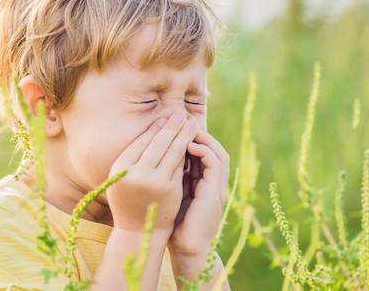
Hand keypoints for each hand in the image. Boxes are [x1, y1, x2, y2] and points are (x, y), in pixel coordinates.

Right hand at [106, 111, 199, 233]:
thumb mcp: (122, 179)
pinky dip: (186, 152)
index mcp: (120, 168)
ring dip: (183, 135)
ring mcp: (154, 181)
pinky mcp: (170, 189)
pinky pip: (179, 165)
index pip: (141, 142)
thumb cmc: (129, 201)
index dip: (154, 129)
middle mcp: (135, 173)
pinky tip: (192, 142)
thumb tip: (153, 130)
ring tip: (191, 123)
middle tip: (180, 114)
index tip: (164, 118)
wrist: (138, 232)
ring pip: (171, 152)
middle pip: (157, 143)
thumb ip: (132, 158)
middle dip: (171, 126)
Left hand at [168, 126, 229, 256]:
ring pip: (217, 152)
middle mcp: (212, 182)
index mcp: (202, 182)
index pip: (201, 151)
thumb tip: (151, 159)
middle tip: (181, 119)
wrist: (186, 248)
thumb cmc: (173, 224)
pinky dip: (203, 151)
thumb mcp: (170, 195)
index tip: (172, 126)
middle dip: (197, 132)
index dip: (189, 137)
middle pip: (212, 147)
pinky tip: (187, 145)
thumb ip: (168, 178)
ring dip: (203, 138)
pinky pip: (215, 163)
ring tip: (185, 128)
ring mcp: (217, 186)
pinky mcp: (216, 192)